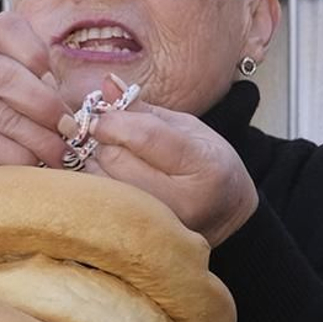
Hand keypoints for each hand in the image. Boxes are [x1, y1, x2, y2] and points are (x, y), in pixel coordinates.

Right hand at [0, 12, 69, 239]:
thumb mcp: (13, 92)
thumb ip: (44, 85)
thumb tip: (93, 98)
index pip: (5, 28)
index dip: (32, 50)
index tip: (51, 75)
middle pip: (3, 74)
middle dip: (44, 103)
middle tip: (69, 127)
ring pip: (2, 114)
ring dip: (41, 137)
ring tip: (62, 153)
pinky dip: (21, 156)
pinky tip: (35, 165)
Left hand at [82, 91, 256, 247]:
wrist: (225, 215)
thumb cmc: (207, 165)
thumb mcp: (187, 128)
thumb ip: (144, 111)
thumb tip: (107, 84)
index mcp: (203, 167)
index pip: (144, 137)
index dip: (115, 120)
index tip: (105, 115)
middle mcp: (181, 203)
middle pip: (116, 159)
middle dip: (107, 141)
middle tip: (115, 137)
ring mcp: (159, 225)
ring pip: (101, 182)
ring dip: (99, 163)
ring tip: (118, 159)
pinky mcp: (137, 236)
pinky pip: (99, 202)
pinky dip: (97, 183)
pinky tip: (112, 178)